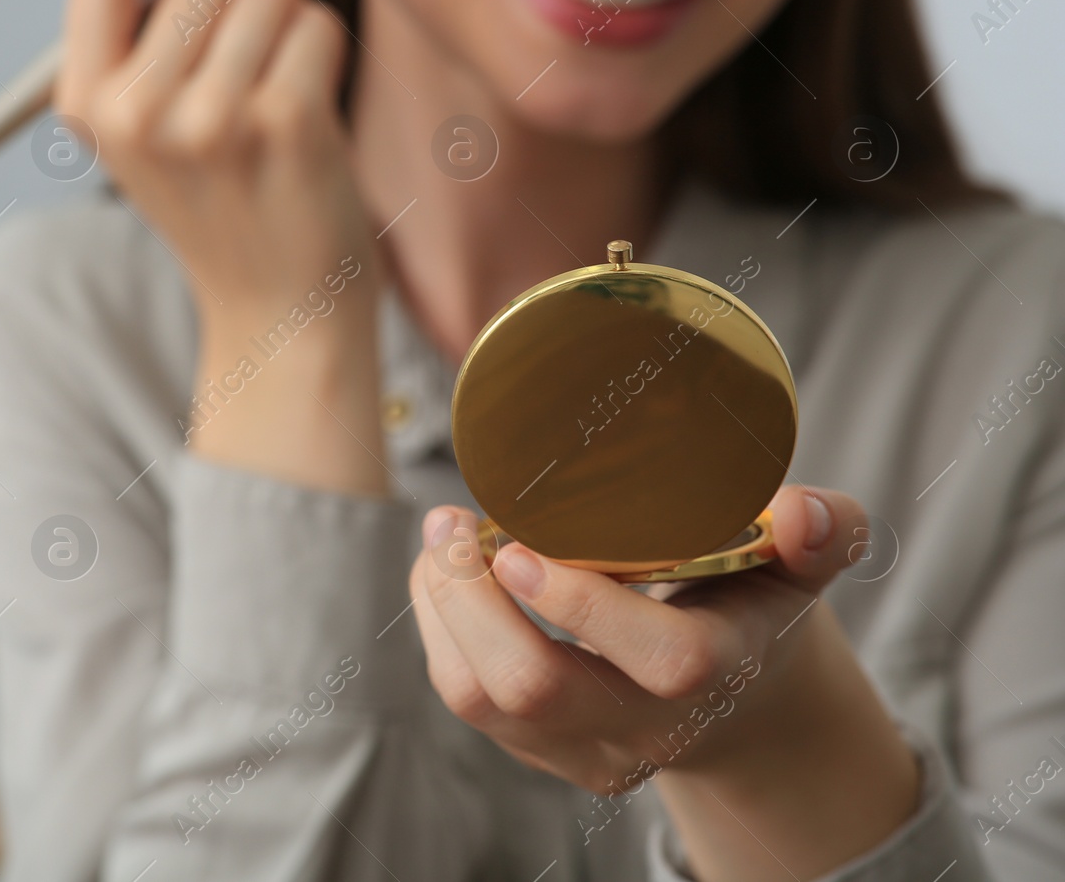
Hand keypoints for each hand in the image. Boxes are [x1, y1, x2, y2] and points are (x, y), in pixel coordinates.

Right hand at [56, 0, 386, 494]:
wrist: (279, 314)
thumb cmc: (228, 210)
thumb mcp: (148, 134)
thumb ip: (149, 40)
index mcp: (89, 106)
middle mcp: (138, 113)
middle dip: (245, 0)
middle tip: (255, 72)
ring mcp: (212, 120)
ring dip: (290, 30)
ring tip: (282, 103)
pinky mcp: (287, 125)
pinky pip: (317, 27)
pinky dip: (327, 54)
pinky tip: (313, 114)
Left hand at [410, 485, 919, 880]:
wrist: (736, 703)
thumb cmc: (758, 605)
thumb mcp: (803, 565)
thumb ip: (824, 532)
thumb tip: (801, 511)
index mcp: (720, 674)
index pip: (662, 660)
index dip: (584, 607)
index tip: (520, 544)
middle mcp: (647, 729)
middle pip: (537, 689)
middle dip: (474, 601)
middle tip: (450, 523)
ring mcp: (586, 749)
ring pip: (481, 698)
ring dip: (443, 610)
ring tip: (440, 537)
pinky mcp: (539, 752)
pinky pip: (466, 696)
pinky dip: (439, 628)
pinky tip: (444, 573)